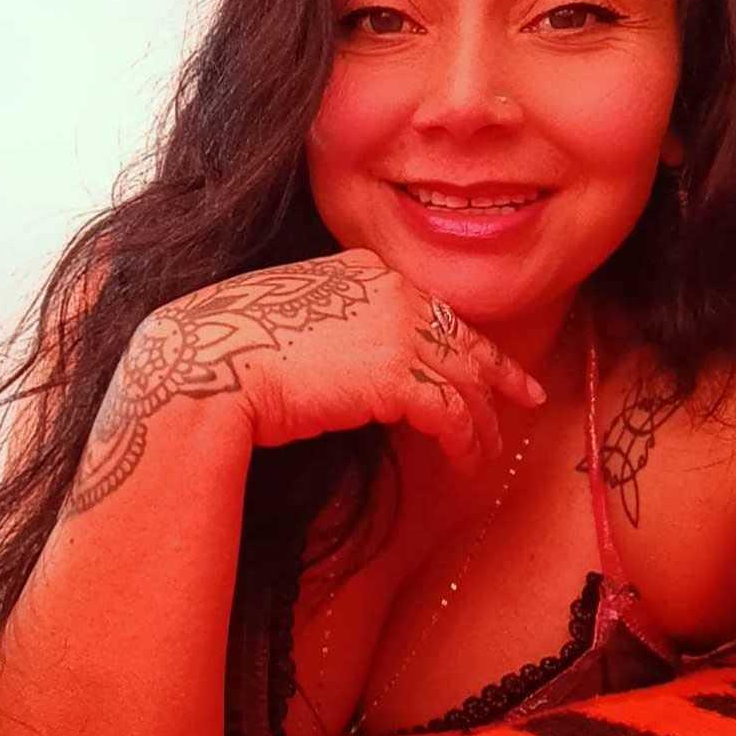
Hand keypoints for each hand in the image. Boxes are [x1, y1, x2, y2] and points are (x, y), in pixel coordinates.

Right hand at [130, 248, 545, 465]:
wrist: (208, 363)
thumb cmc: (230, 351)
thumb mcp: (291, 320)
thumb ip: (338, 330)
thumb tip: (360, 368)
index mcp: (364, 272)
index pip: (434, 308)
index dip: (468, 338)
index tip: (490, 362)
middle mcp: (391, 292)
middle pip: (463, 340)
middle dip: (499, 375)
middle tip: (527, 399)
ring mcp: (398, 330)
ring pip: (466, 381)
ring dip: (482, 423)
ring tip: (487, 455)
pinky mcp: (398, 376)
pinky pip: (453, 415)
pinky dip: (467, 443)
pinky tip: (467, 464)